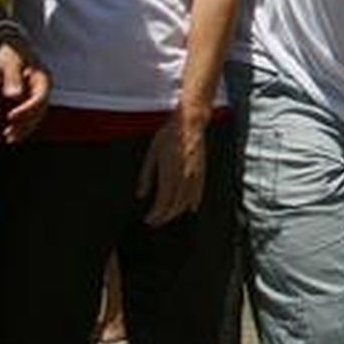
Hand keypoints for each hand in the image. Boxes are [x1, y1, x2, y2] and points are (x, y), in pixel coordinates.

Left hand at [0, 40, 48, 143]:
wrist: (7, 46)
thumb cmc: (9, 52)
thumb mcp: (10, 62)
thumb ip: (12, 78)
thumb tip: (14, 96)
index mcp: (42, 78)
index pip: (40, 98)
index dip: (27, 109)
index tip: (10, 117)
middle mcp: (43, 88)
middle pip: (40, 111)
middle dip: (26, 124)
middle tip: (9, 133)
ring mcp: (36, 94)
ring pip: (35, 116)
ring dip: (24, 128)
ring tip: (8, 138)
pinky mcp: (28, 98)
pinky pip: (28, 115)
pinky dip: (21, 125)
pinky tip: (9, 133)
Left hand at [137, 107, 207, 225]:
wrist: (189, 122)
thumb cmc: (168, 135)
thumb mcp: (151, 154)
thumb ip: (146, 176)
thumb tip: (141, 194)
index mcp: (169, 173)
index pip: (163, 202)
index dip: (155, 214)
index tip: (149, 219)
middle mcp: (183, 176)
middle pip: (175, 205)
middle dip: (165, 216)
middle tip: (155, 221)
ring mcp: (194, 174)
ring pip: (187, 201)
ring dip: (177, 212)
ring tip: (168, 216)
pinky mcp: (202, 170)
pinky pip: (199, 191)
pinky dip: (195, 201)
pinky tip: (191, 208)